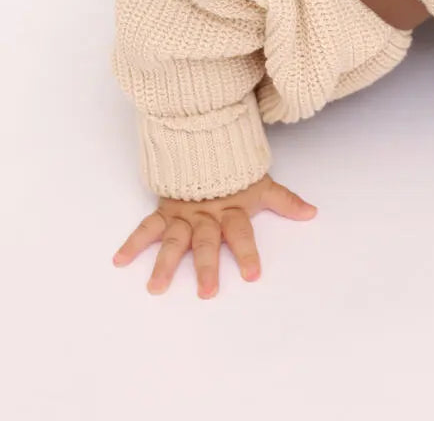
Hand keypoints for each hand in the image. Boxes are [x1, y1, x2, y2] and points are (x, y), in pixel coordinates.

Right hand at [112, 172, 318, 297]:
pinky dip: (133, 241)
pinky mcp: (165, 209)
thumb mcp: (262, 184)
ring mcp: (184, 213)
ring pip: (174, 239)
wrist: (205, 141)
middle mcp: (207, 214)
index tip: (252, 275)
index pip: (241, 232)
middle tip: (207, 292)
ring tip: (156, 287)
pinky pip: (147, 226)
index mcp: (232, 209)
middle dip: (208, 266)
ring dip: (165, 262)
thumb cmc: (235, 172)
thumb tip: (313, 213)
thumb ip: (285, 201)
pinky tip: (119, 260)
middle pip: (207, 242)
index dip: (247, 251)